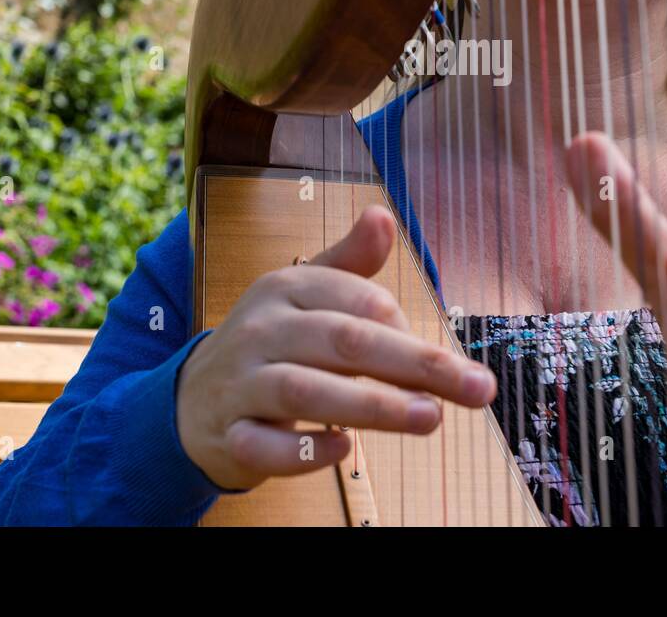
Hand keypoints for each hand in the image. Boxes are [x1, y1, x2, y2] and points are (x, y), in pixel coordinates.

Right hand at [176, 205, 496, 490]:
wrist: (193, 400)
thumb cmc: (271, 344)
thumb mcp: (304, 295)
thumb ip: (351, 264)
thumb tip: (382, 215)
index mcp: (286, 288)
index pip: (359, 302)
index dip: (409, 329)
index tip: (445, 362)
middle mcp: (262, 330)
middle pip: (344, 342)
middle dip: (414, 364)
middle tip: (473, 389)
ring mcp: (241, 384)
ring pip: (306, 392)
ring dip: (374, 406)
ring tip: (431, 418)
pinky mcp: (230, 435)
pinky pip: (264, 445)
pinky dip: (302, 450)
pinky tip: (342, 450)